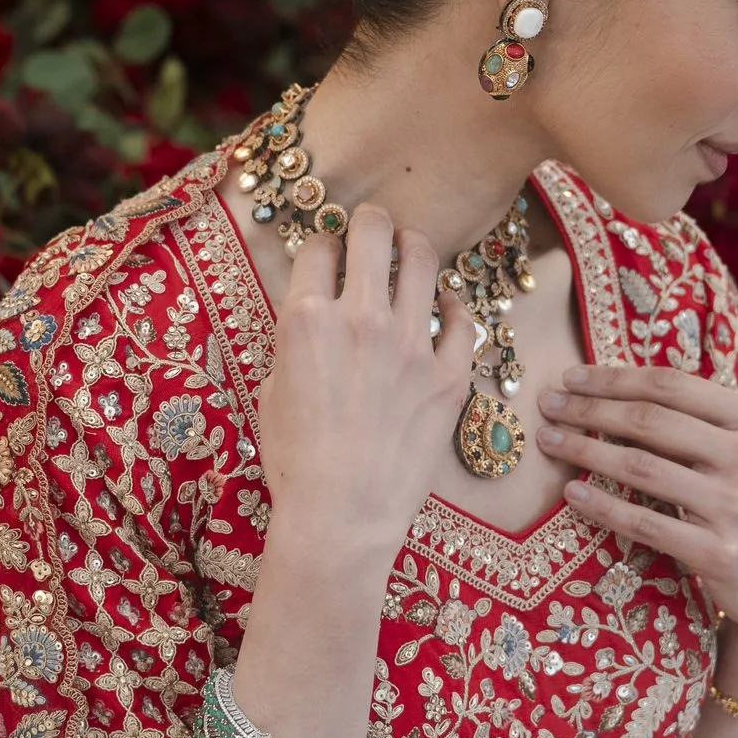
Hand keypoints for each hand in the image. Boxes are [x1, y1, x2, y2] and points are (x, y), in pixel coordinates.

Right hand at [254, 206, 477, 564]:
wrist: (341, 516)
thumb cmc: (295, 462)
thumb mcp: (273, 391)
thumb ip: (294, 344)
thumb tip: (312, 321)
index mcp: (307, 320)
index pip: (318, 249)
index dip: (322, 246)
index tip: (328, 255)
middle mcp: (361, 319)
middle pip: (373, 233)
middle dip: (372, 222)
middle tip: (374, 227)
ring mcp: (412, 345)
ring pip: (424, 261)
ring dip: (415, 249)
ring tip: (412, 251)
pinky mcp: (449, 375)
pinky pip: (464, 321)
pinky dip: (455, 308)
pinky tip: (447, 308)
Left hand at [536, 364, 737, 644]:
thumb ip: (700, 421)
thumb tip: (617, 388)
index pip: (672, 386)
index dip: (615, 378)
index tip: (571, 377)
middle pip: (650, 421)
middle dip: (589, 409)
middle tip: (547, 406)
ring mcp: (736, 506)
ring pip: (640, 467)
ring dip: (585, 450)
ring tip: (549, 441)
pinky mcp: (719, 553)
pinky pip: (644, 522)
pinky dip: (602, 505)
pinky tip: (572, 492)